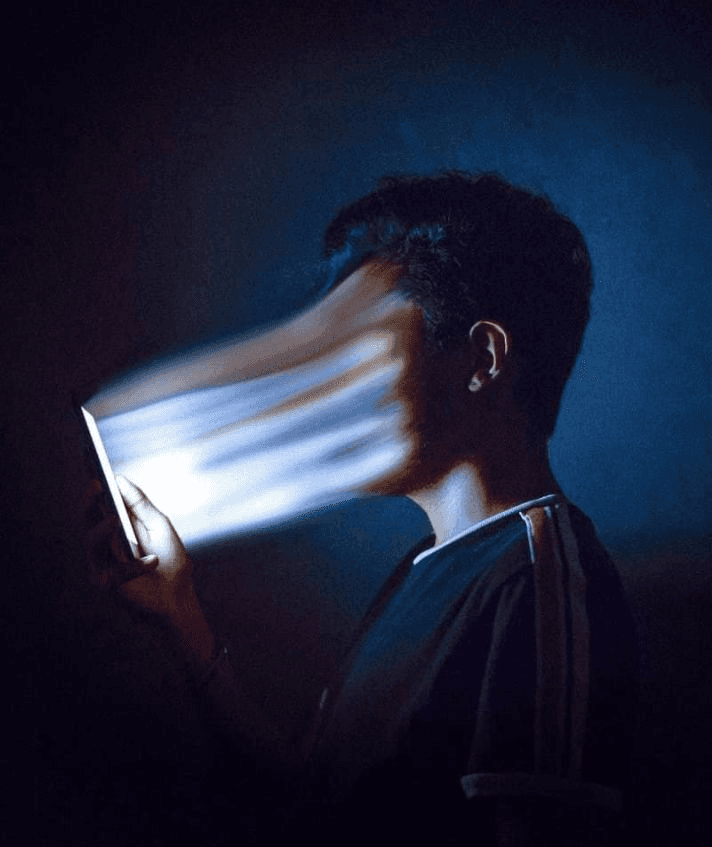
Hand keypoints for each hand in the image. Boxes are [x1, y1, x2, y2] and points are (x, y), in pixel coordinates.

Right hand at [84, 477, 215, 664]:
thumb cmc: (171, 563)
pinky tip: (152, 562)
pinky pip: (114, 571)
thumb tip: (120, 479)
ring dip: (101, 531)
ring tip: (113, 519)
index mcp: (116, 531)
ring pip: (91, 545)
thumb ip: (140, 504)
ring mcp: (103, 566)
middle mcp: (105, 547)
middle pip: (88, 522)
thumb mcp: (159, 526)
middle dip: (90, 504)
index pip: (99, 508)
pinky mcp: (107, 586)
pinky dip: (136, 566)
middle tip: (97, 486)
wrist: (179, 598)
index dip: (96, 491)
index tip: (97, 471)